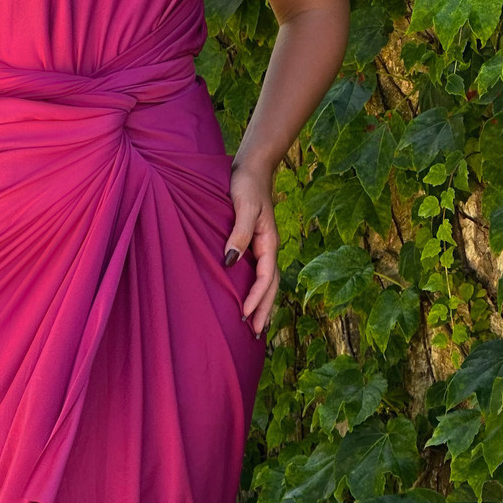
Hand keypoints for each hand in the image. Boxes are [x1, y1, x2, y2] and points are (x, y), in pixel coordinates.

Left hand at [224, 159, 278, 340]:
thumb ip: (239, 233)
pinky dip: (256, 290)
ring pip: (266, 282)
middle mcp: (269, 247)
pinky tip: (248, 298)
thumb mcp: (243, 206)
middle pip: (271, 286)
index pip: (266, 277)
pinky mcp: (255, 243)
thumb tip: (231, 262)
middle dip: (264, 310)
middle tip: (256, 334)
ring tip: (256, 326)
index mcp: (269, 242)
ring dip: (262, 304)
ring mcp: (263, 246)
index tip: (244, 314)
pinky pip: (258, 273)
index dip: (257, 298)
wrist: (252, 168)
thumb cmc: (247, 185)